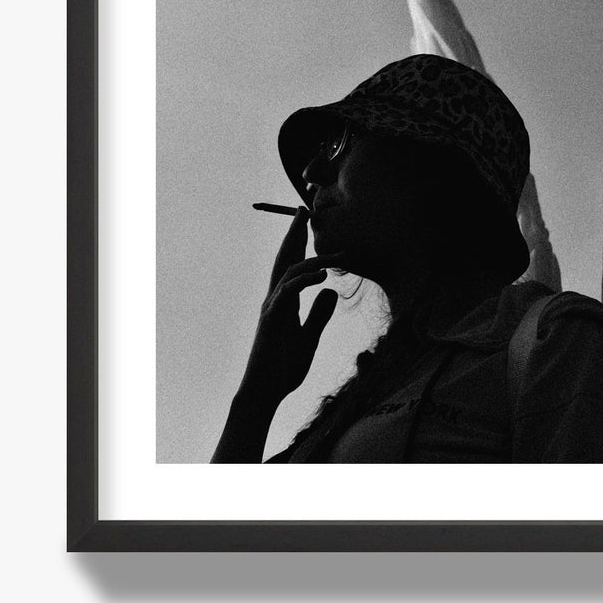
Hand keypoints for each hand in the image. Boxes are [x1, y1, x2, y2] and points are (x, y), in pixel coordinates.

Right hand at [237, 209, 337, 408]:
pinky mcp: (272, 321)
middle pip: (283, 260)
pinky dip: (303, 280)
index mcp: (283, 303)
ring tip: (336, 254)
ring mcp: (271, 309)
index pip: (291, 266)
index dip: (299, 244)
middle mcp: (274, 301)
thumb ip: (319, 315)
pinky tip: (322, 274)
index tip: (306, 223)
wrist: (265, 392)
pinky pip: (287, 293)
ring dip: (311, 259)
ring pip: (288, 272)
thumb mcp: (309, 338)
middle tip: (302, 209)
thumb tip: (331, 292)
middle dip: (293, 234)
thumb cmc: (284, 369)